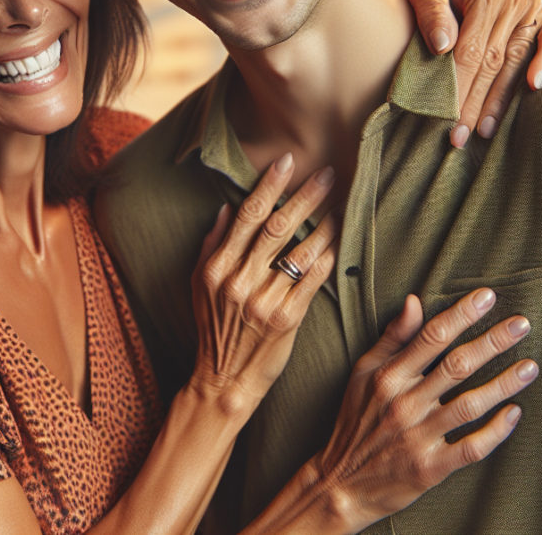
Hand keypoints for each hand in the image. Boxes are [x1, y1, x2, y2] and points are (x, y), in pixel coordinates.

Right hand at [191, 153, 339, 411]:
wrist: (224, 379)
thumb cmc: (213, 330)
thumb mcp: (199, 286)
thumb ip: (211, 246)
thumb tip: (225, 209)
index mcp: (216, 268)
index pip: (246, 215)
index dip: (268, 185)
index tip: (287, 161)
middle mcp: (239, 281)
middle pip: (277, 227)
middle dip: (305, 197)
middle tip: (327, 173)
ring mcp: (264, 301)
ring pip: (301, 252)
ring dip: (324, 225)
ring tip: (341, 204)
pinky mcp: (287, 319)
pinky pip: (313, 281)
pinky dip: (328, 258)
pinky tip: (340, 241)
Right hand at [294, 291, 535, 530]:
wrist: (341, 483)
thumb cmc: (355, 422)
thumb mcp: (362, 373)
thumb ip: (392, 338)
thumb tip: (415, 301)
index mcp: (388, 377)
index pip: (431, 337)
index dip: (462, 314)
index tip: (488, 297)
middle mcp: (404, 404)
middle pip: (457, 366)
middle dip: (492, 342)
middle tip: (521, 325)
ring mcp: (418, 437)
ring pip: (470, 405)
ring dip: (503, 384)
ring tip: (530, 367)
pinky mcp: (430, 468)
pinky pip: (470, 448)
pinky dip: (495, 431)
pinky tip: (514, 413)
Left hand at [407, 0, 541, 148]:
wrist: (462, 1)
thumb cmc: (442, 6)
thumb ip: (430, 13)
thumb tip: (442, 45)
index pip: (471, 46)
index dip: (459, 83)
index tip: (446, 115)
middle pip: (494, 58)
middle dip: (475, 100)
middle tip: (459, 135)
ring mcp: (536, 10)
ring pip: (518, 60)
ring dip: (501, 98)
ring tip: (485, 129)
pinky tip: (533, 88)